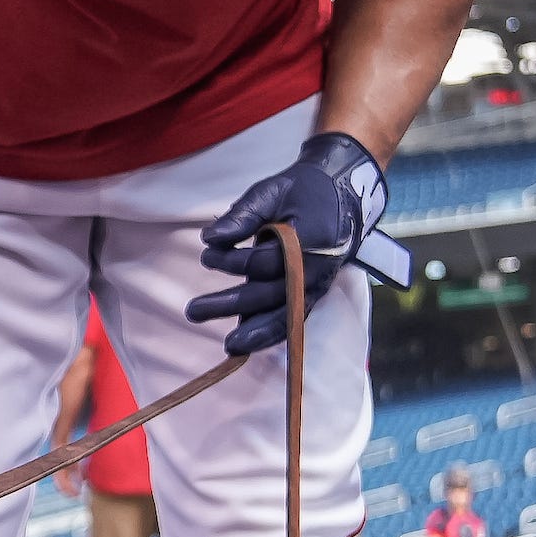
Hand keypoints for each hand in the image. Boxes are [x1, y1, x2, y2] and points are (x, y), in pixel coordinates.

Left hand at [186, 132, 414, 355]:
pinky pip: (295, 320)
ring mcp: (319, 285)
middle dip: (230, 304)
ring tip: (227, 346)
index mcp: (310, 239)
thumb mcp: (272, 190)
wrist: (342, 194)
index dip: (233, 261)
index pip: (265, 261)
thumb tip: (211, 238)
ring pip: (287, 316)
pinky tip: (249, 344)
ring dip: (255, 332)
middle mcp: (317, 268)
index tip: (207, 253)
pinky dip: (272, 333)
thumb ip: (243, 214)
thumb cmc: (302, 190)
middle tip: (193, 311)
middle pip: (272, 294)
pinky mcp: (315, 294)